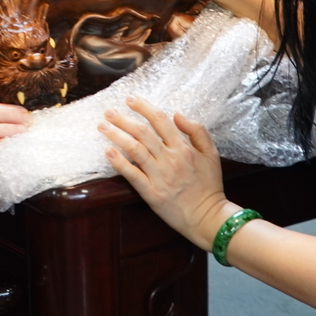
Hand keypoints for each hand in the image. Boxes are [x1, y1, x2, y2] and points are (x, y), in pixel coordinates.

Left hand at [100, 97, 230, 248]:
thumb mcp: (212, 153)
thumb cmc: (209, 185)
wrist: (207, 216)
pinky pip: (132, 175)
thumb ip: (197, 131)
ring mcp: (159, 176)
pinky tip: (108, 151)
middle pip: (142, 133)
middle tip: (109, 111)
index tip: (130, 99)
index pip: (160, 121)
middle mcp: (170, 159)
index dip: (143, 107)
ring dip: (116, 135)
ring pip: (134, 150)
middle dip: (123, 119)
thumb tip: (177, 114)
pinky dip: (119, 162)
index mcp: (183, 148)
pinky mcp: (151, 193)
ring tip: (103, 126)